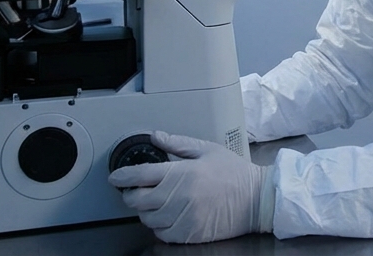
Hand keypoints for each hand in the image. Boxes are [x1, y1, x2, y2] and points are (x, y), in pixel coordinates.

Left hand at [108, 130, 273, 242]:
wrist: (256, 199)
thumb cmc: (235, 174)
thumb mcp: (207, 150)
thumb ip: (178, 144)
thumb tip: (157, 136)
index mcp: (181, 173)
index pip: (139, 175)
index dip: (122, 176)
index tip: (116, 177)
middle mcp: (178, 197)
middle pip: (136, 200)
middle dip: (132, 195)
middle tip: (137, 190)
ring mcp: (182, 218)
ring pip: (147, 219)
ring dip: (146, 211)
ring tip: (157, 202)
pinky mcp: (188, 234)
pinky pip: (162, 234)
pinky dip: (160, 226)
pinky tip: (169, 216)